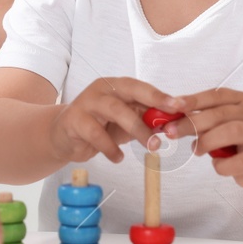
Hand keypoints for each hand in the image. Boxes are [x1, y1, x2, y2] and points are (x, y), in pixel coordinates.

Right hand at [49, 78, 181, 164]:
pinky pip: (96, 134)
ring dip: (137, 129)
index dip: (160, 95)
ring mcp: (86, 102)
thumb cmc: (98, 126)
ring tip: (151, 147)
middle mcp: (101, 89)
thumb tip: (174, 123)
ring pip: (116, 111)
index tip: (180, 105)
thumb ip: (144, 119)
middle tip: (169, 124)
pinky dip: (110, 148)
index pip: (141, 86)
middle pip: (129, 92)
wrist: (62, 135)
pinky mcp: (74, 120)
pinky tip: (118, 157)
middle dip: (152, 106)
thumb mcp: (124, 122)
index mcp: (116, 85)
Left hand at [173, 88, 242, 187]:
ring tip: (197, 150)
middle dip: (191, 123)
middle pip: (219, 114)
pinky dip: (221, 165)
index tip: (174, 105)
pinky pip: (236, 161)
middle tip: (171, 132)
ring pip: (229, 132)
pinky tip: (219, 164)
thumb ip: (202, 120)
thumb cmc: (241, 141)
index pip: (216, 95)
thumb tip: (171, 119)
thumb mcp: (224, 124)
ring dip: (206, 142)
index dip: (194, 100)